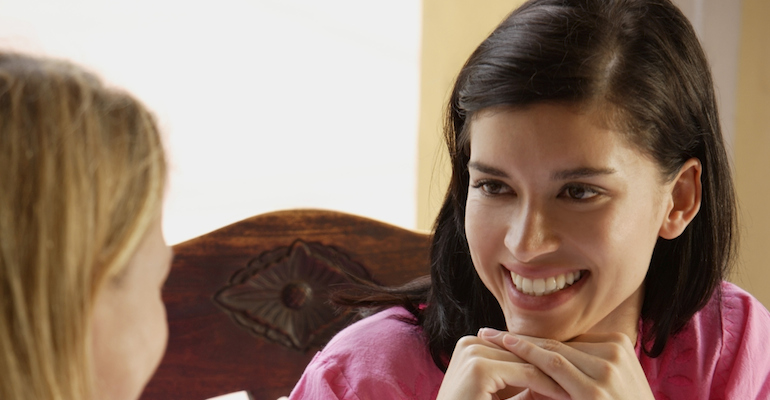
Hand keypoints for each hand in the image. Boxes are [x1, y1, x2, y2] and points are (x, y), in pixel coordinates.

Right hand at [435, 332, 568, 399]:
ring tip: (578, 387)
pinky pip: (526, 373)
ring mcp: (473, 352)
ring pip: (528, 361)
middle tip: (580, 377)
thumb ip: (524, 384)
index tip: (572, 372)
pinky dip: (548, 386)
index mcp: (473, 345)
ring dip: (555, 375)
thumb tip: (556, 381)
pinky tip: (566, 395)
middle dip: (553, 366)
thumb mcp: (504, 395)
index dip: (545, 360)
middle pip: (524, 352)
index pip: (518, 349)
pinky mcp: (480, 367)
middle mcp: (471, 342)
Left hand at [480, 329, 653, 399]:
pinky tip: (506, 347)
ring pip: (552, 350)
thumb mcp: (605, 384)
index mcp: (618, 344)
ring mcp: (607, 370)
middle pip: (557, 343)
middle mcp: (615, 352)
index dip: (533, 338)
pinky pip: (554, 366)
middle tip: (488, 331)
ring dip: (516, 344)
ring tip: (488, 337)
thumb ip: (580, 369)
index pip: (566, 341)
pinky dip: (527, 355)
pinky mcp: (595, 391)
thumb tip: (539, 362)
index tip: (505, 334)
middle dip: (521, 338)